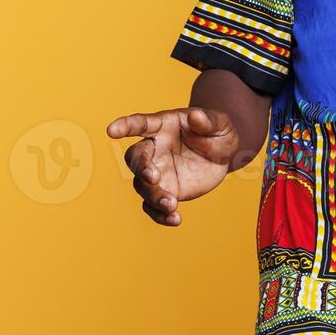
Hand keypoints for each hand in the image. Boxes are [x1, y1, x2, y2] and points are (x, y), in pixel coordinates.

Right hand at [105, 107, 242, 225]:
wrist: (224, 155)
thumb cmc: (217, 132)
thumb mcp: (220, 123)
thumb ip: (207, 120)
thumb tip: (195, 115)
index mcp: (162, 126)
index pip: (140, 124)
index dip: (125, 125)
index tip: (112, 130)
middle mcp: (154, 149)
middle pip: (136, 158)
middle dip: (140, 168)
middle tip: (153, 177)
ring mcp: (157, 172)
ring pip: (142, 186)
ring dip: (153, 196)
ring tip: (171, 204)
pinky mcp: (165, 190)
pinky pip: (154, 206)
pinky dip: (160, 215)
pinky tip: (175, 219)